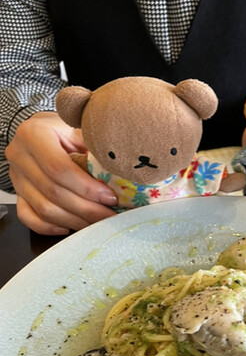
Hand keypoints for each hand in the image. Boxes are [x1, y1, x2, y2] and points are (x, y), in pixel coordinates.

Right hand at [6, 111, 117, 234]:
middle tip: (109, 215)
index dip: (87, 188)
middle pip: (53, 192)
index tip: (110, 198)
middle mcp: (19, 156)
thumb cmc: (63, 131)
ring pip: (44, 209)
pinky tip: (70, 227)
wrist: (40, 132)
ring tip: (96, 223)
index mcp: (33, 135)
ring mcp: (16, 178)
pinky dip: (50, 227)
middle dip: (86, 209)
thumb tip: (119, 169)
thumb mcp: (78, 128)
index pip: (59, 168)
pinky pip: (28, 218)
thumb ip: (93, 146)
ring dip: (74, 220)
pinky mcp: (17, 194)